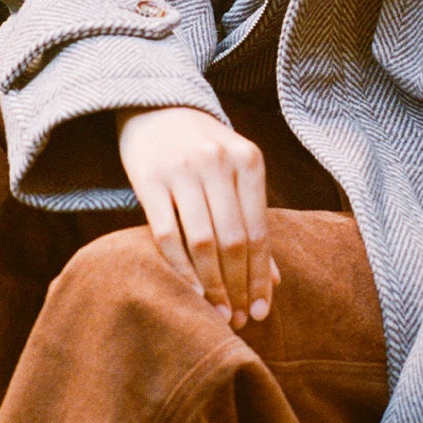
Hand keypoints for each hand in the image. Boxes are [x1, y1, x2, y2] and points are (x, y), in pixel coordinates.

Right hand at [117, 105, 279, 329]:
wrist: (155, 103)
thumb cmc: (203, 146)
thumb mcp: (236, 171)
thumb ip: (253, 220)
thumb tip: (273, 280)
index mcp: (249, 161)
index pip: (260, 232)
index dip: (261, 277)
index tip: (261, 311)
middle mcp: (218, 163)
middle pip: (234, 241)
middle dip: (238, 286)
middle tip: (238, 319)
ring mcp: (183, 170)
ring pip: (203, 241)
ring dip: (212, 283)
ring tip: (217, 312)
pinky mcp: (149, 179)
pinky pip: (166, 233)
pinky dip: (180, 267)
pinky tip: (189, 290)